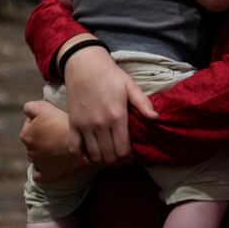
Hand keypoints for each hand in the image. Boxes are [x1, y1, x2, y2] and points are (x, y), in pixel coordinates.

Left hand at [20, 99, 89, 180]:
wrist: (81, 143)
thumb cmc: (62, 123)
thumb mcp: (44, 107)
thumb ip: (30, 107)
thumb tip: (27, 110)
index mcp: (26, 135)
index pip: (29, 124)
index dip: (40, 120)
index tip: (52, 120)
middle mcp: (29, 151)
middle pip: (34, 141)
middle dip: (41, 137)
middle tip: (57, 132)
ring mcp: (38, 165)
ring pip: (37, 157)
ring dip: (44, 152)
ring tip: (58, 146)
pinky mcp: (48, 175)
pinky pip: (40, 174)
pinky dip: (43, 169)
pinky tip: (50, 164)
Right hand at [57, 42, 153, 164]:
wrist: (84, 65)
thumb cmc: (110, 75)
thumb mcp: (130, 86)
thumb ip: (143, 103)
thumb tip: (156, 118)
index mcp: (117, 116)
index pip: (123, 150)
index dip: (129, 159)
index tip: (132, 156)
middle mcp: (100, 125)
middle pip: (109, 156)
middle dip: (118, 162)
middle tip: (122, 158)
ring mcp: (84, 126)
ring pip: (93, 156)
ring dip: (103, 161)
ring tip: (110, 157)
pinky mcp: (72, 125)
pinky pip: (75, 149)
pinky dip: (83, 156)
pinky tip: (91, 154)